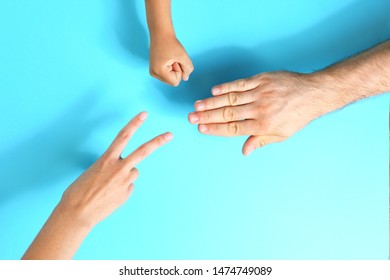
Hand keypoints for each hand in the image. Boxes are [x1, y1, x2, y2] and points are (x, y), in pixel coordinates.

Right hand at [59, 112, 172, 227]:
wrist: (76, 213)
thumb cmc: (79, 191)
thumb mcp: (93, 171)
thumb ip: (111, 167)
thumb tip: (126, 173)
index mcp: (106, 159)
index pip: (123, 136)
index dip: (134, 123)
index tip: (144, 114)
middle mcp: (118, 168)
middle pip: (142, 151)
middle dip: (157, 142)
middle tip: (170, 135)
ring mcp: (125, 182)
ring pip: (134, 172)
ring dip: (126, 175)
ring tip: (109, 185)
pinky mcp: (127, 194)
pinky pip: (128, 186)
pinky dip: (122, 189)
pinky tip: (110, 195)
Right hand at [149, 35, 193, 85]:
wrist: (160, 32)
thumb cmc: (171, 43)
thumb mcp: (183, 56)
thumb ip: (188, 68)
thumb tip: (186, 78)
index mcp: (159, 72)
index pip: (175, 82)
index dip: (179, 71)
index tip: (175, 60)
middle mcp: (154, 74)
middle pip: (172, 81)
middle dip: (176, 70)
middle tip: (172, 58)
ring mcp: (153, 72)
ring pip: (170, 78)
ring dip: (173, 69)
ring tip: (169, 57)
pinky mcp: (154, 69)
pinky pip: (167, 74)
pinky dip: (170, 68)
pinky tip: (167, 58)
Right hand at [188, 71, 330, 155]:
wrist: (314, 93)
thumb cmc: (297, 116)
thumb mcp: (281, 134)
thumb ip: (261, 140)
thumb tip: (244, 151)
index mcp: (263, 125)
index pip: (234, 128)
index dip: (216, 129)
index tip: (202, 129)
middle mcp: (260, 109)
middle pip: (228, 113)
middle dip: (207, 117)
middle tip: (191, 118)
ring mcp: (260, 92)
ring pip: (231, 98)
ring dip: (212, 102)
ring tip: (197, 105)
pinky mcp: (262, 79)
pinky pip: (241, 84)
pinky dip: (227, 87)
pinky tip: (214, 90)